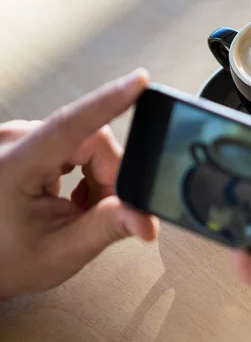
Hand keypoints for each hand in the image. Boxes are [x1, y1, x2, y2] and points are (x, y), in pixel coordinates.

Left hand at [0, 69, 158, 298]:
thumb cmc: (6, 259)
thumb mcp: (62, 252)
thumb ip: (107, 228)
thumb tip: (146, 219)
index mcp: (13, 166)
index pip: (71, 125)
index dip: (109, 102)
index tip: (138, 82)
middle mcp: (13, 141)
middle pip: (92, 139)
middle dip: (110, 177)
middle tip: (102, 211)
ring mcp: (19, 138)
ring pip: (88, 142)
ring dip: (99, 177)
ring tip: (82, 209)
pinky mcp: (27, 139)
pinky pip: (76, 144)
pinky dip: (87, 173)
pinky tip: (74, 196)